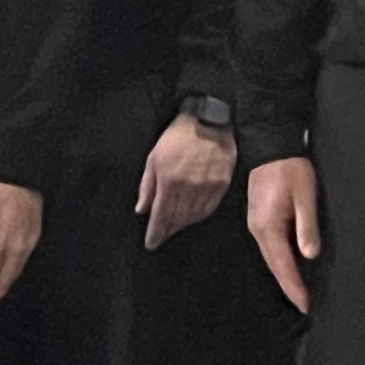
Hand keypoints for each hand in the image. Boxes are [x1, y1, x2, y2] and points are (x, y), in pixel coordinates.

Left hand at [136, 113, 237, 250]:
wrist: (208, 121)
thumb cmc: (177, 136)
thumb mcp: (154, 157)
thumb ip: (147, 186)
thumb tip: (142, 209)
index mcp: (169, 181)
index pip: (161, 216)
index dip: (155, 233)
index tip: (151, 243)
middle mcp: (189, 188)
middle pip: (177, 219)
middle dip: (167, 230)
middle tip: (161, 236)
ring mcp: (207, 187)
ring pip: (193, 216)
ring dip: (182, 225)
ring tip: (174, 227)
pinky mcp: (221, 184)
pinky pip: (208, 208)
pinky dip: (198, 216)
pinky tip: (192, 217)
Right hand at [247, 157, 321, 313]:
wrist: (271, 145)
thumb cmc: (290, 168)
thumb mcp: (305, 196)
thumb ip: (307, 226)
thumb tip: (310, 255)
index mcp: (269, 227)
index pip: (283, 265)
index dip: (294, 287)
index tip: (305, 304)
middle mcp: (258, 229)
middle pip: (274, 265)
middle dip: (288, 286)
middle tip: (304, 304)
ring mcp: (256, 223)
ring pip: (271, 257)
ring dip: (284, 274)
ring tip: (298, 289)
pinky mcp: (259, 217)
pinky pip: (269, 246)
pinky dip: (279, 259)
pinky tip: (289, 263)